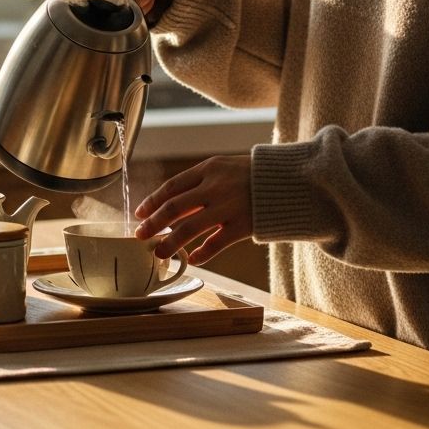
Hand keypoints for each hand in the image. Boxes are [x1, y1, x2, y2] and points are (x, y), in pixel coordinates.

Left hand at [134, 156, 251, 264]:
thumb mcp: (224, 169)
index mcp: (209, 169)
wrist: (289, 180)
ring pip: (190, 228)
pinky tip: (193, 260)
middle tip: (140, 236)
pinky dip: (202, 254)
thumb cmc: (252, 175)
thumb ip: (200, 185)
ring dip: (171, 242)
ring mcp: (229, 206)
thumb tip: (170, 207)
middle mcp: (216, 186)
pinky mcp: (243, 225)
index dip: (153, 201)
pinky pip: (216, 243)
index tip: (139, 213)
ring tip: (159, 253)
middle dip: (154, 223)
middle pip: (175, 208)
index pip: (172, 186)